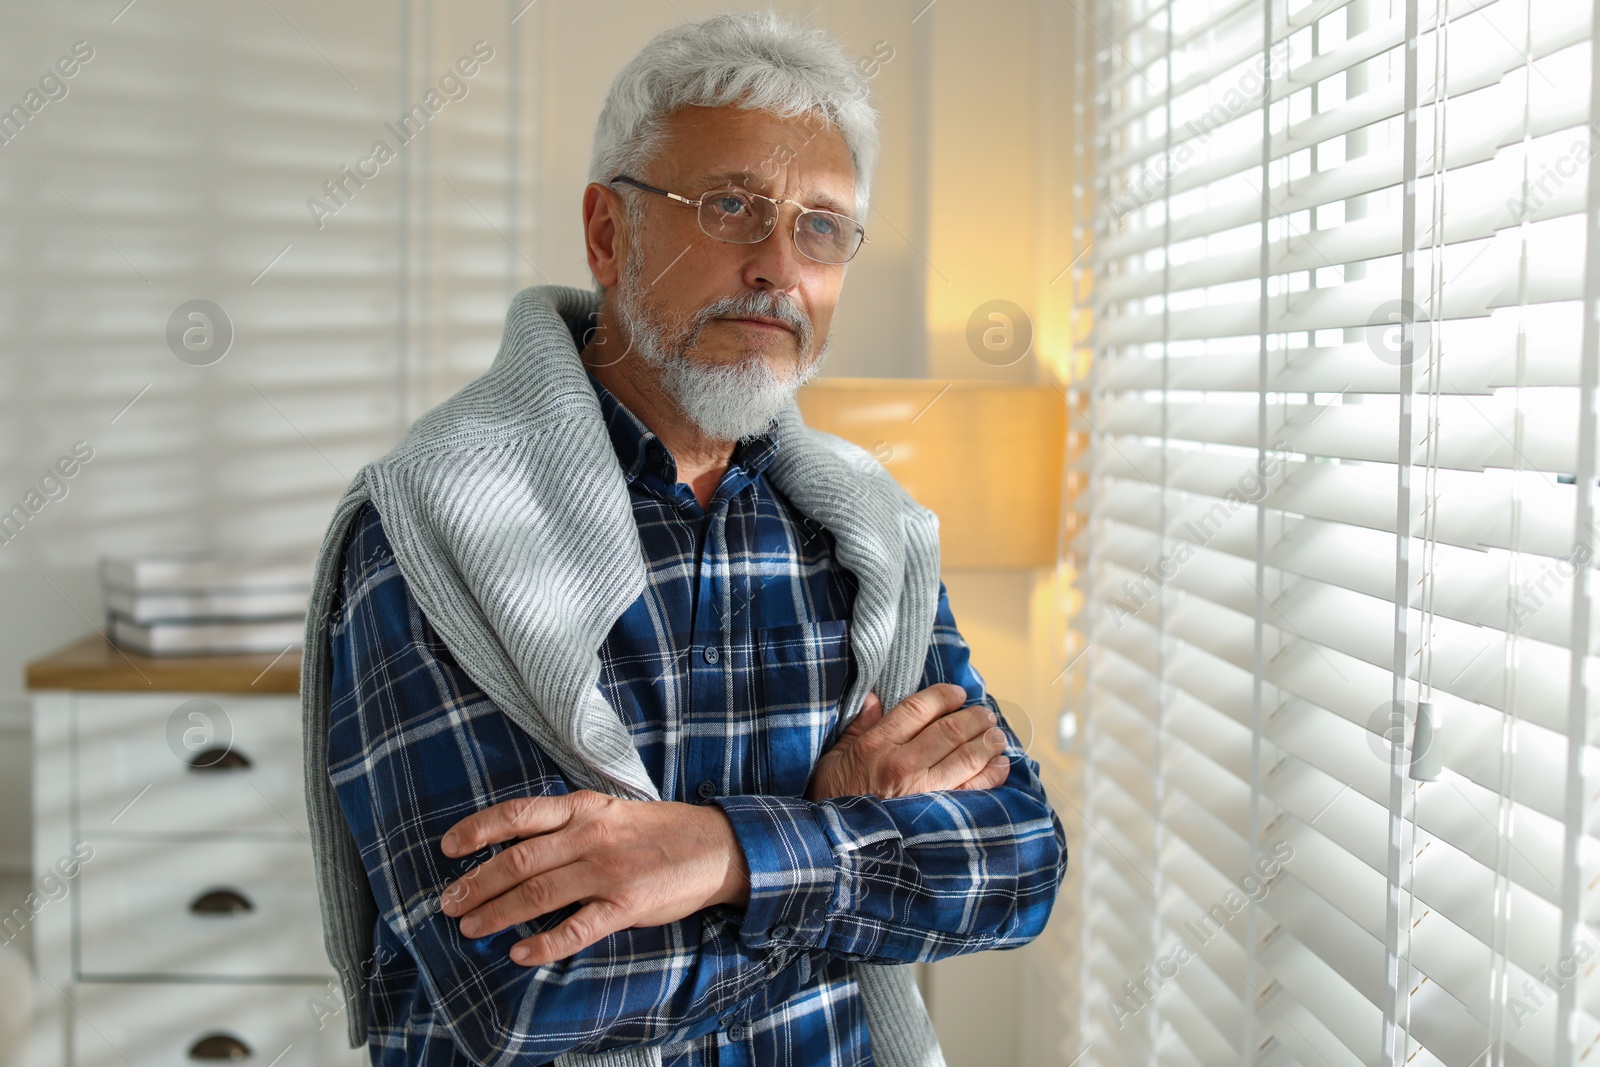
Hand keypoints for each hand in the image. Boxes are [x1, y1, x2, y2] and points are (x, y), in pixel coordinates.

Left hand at [436, 790, 748, 965]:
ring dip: (497, 913)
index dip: (478, 829)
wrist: (716, 846)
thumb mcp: (611, 812)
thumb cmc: (658, 830)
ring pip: (538, 893)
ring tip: (470, 928)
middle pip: (519, 860)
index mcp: (584, 808)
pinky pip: (576, 927)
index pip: (519, 814)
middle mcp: (590, 835)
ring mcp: (608, 870)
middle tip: (448, 904)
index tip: (448, 848)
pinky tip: (520, 953)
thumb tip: (517, 846)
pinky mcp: (626, 904)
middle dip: (477, 883)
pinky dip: (544, 943)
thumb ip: (569, 825)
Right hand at [805, 682, 1011, 800]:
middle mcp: (903, 765)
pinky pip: (974, 789)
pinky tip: (1001, 765)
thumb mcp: (834, 757)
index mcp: (876, 745)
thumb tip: (875, 699)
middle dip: (973, 718)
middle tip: (984, 714)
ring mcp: (922, 791)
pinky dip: (992, 774)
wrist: (837, 847)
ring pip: (966, 757)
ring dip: (987, 742)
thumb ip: (858, 726)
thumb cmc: (834, 799)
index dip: (943, 696)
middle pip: (949, 730)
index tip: (957, 693)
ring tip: (997, 735)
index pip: (918, 709)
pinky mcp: (937, 814)